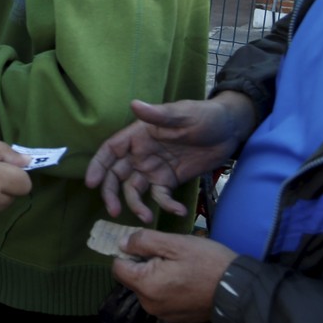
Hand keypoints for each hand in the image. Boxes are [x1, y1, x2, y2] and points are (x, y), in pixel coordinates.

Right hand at [85, 92, 256, 222]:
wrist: (230, 130)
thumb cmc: (204, 116)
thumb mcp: (182, 114)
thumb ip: (157, 115)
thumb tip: (134, 104)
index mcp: (139, 135)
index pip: (110, 150)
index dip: (98, 166)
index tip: (92, 183)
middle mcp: (142, 153)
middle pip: (117, 175)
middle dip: (111, 193)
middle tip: (114, 211)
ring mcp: (155, 168)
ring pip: (135, 190)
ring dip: (136, 205)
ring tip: (146, 218)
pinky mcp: (170, 180)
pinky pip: (161, 196)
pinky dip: (165, 206)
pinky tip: (177, 211)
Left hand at [111, 229, 237, 322]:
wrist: (238, 291)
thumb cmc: (208, 263)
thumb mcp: (176, 244)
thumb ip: (144, 241)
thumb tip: (122, 243)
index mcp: (146, 286)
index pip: (118, 267)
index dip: (128, 253)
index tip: (147, 246)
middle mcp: (149, 305)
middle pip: (133, 279)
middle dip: (145, 265)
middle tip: (171, 255)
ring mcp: (163, 314)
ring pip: (148, 289)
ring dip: (157, 276)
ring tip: (182, 267)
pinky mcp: (176, 319)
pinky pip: (162, 299)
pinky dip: (169, 289)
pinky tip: (188, 281)